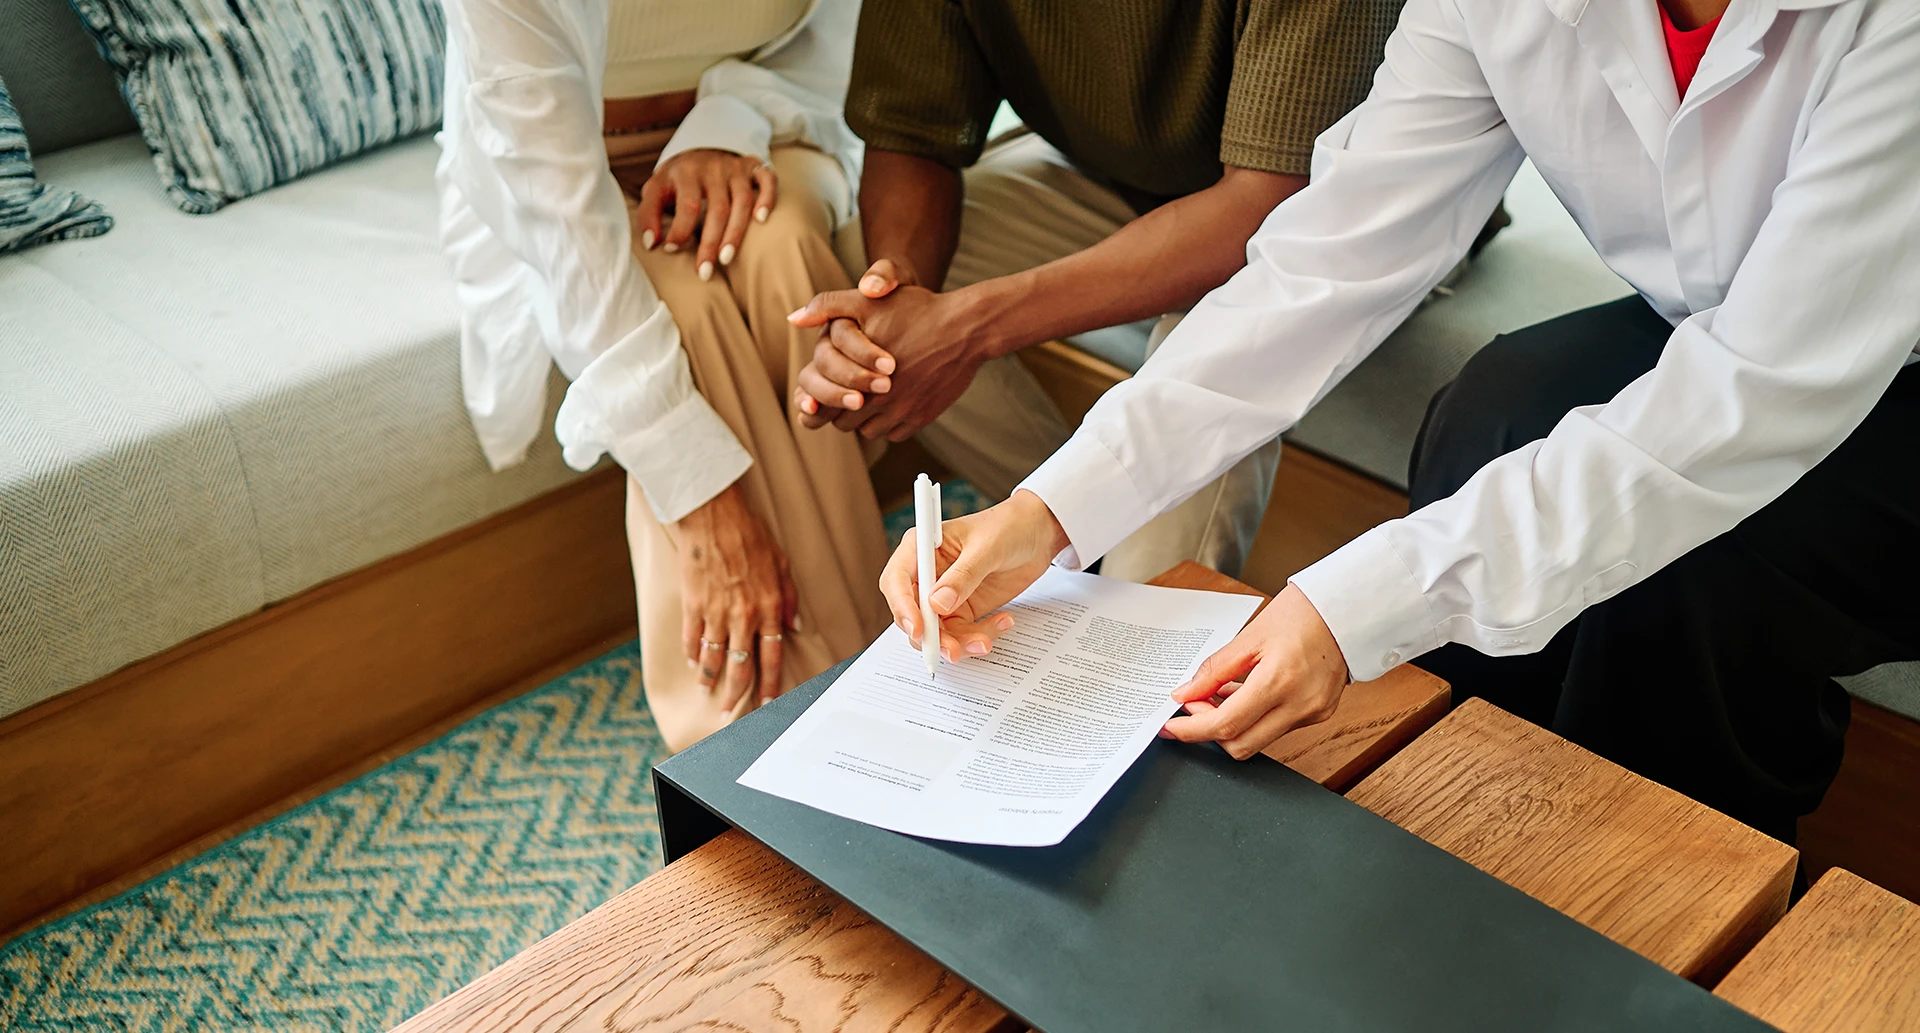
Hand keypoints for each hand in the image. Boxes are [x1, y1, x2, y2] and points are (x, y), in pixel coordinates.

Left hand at [637, 149, 777, 279]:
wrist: (702, 147)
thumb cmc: (678, 179)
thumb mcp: (656, 189)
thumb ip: (649, 214)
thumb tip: (651, 244)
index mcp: (686, 172)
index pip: (687, 204)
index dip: (680, 229)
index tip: (671, 249)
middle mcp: (714, 168)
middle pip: (717, 208)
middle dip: (710, 243)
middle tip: (704, 272)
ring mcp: (736, 167)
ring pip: (742, 201)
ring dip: (736, 232)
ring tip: (726, 259)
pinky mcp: (754, 167)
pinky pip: (767, 180)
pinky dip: (767, 198)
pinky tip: (761, 220)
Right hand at [676, 482, 798, 708]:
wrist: (712, 515)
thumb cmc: (749, 534)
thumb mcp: (781, 563)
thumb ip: (789, 598)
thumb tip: (793, 627)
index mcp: (769, 607)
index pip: (771, 656)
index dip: (770, 683)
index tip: (768, 702)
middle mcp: (743, 616)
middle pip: (741, 666)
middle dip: (737, 694)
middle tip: (732, 712)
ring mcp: (715, 612)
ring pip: (714, 659)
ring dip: (711, 680)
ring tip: (710, 692)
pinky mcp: (692, 605)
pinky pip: (692, 639)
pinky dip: (693, 655)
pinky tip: (695, 664)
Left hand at [788, 259, 991, 440]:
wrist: (965, 328)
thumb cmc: (916, 310)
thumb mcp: (867, 301)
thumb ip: (827, 307)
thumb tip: (793, 318)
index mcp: (855, 376)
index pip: (822, 407)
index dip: (819, 402)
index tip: (824, 394)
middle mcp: (877, 401)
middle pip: (843, 422)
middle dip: (842, 408)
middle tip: (848, 390)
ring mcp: (901, 413)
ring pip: (868, 432)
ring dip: (866, 418)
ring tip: (871, 395)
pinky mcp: (921, 418)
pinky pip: (896, 433)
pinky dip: (892, 422)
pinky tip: (897, 400)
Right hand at [878, 489, 1068, 659]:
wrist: (1038, 533)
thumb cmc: (1009, 526)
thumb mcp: (987, 547)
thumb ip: (963, 576)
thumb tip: (937, 605)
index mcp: (922, 548)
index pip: (897, 581)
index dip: (902, 607)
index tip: (918, 628)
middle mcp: (928, 574)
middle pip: (911, 614)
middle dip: (931, 636)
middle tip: (953, 650)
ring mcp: (944, 594)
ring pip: (936, 632)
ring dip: (958, 643)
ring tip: (985, 641)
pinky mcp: (963, 609)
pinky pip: (960, 634)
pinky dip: (977, 637)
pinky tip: (1002, 623)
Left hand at [1160, 585, 1350, 759]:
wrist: (1345, 609)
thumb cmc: (1302, 612)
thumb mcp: (1250, 635)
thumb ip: (1215, 669)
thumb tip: (1185, 694)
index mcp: (1279, 681)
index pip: (1226, 725)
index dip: (1192, 730)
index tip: (1170, 726)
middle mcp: (1299, 705)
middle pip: (1241, 745)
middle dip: (1209, 731)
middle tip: (1193, 705)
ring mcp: (1312, 713)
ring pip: (1257, 739)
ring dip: (1231, 724)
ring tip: (1218, 693)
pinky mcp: (1318, 713)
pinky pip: (1276, 728)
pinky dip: (1253, 717)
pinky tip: (1245, 693)